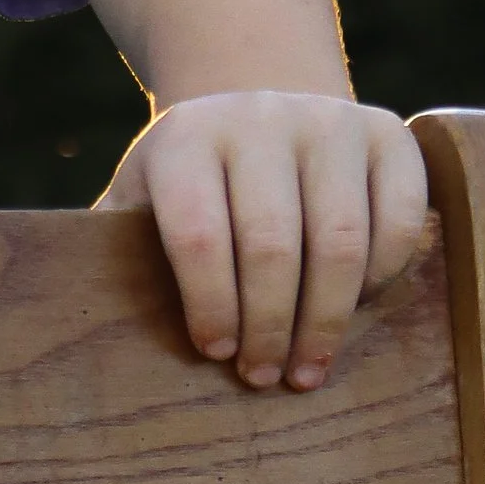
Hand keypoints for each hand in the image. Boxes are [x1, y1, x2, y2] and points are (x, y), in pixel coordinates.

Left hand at [101, 92, 426, 390]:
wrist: (258, 106)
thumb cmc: (193, 182)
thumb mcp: (143, 196)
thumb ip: (116, 251)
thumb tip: (86, 337)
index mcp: (187, 138)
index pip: (199, 232)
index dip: (210, 303)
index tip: (215, 353)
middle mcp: (259, 118)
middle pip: (272, 244)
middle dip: (270, 325)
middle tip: (265, 377)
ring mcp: (329, 122)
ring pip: (340, 240)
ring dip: (327, 319)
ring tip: (309, 368)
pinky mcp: (388, 135)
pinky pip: (398, 221)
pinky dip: (382, 277)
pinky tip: (357, 309)